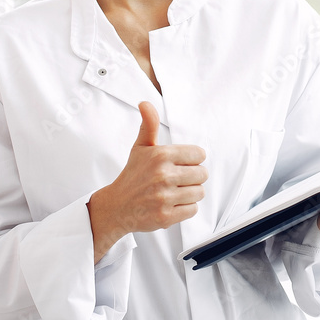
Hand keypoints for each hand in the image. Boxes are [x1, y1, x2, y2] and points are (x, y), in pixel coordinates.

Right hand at [87, 101, 207, 261]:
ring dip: (189, 193)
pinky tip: (172, 204)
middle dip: (192, 177)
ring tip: (174, 192)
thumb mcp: (140, 147)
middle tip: (177, 180)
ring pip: (199, 192)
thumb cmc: (133, 175)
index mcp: (160, 155)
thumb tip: (145, 103)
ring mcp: (164, 197)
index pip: (199, 155)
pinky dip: (185, 208)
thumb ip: (149, 124)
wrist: (117, 206)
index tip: (181, 164)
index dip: (192, 160)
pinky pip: (193, 210)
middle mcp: (163, 175)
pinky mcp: (166, 216)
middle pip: (202, 174)